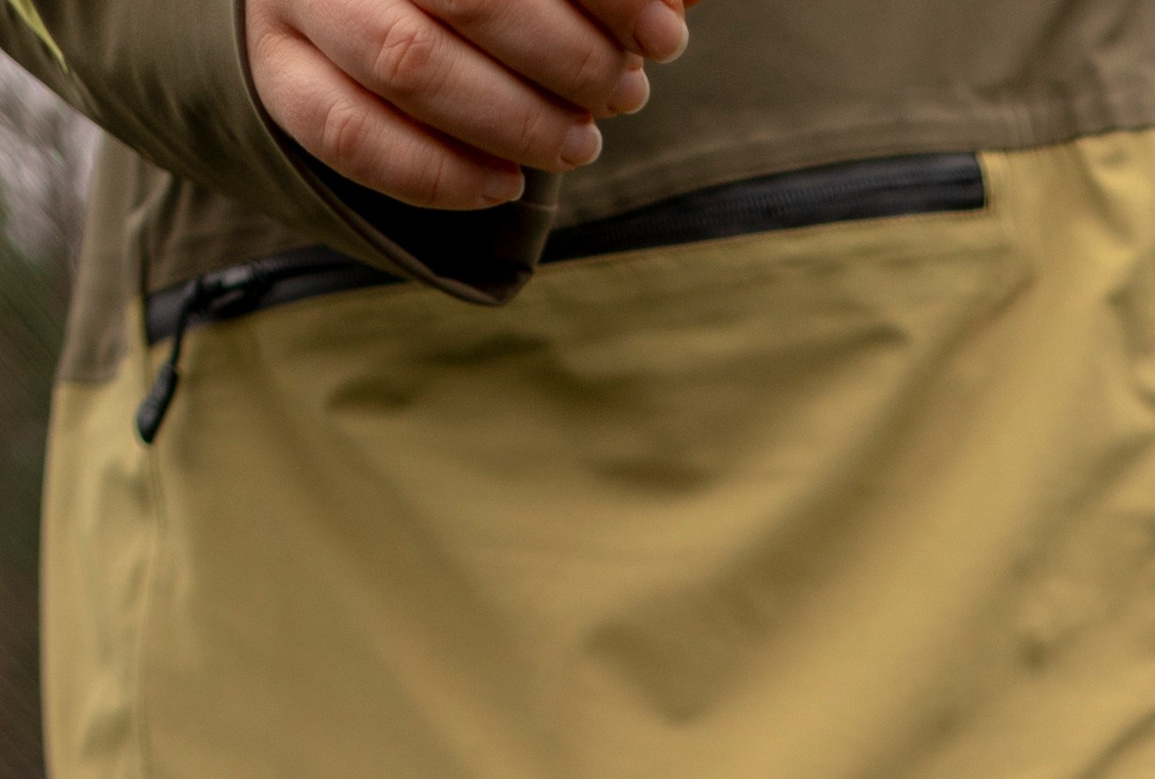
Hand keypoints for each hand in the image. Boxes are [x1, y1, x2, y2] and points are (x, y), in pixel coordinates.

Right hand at [245, 0, 692, 213]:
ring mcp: (299, 0)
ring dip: (516, 122)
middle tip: (626, 93)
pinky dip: (441, 176)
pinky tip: (505, 186)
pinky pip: (355, 138)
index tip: (663, 32)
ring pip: (411, 66)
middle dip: (568, 58)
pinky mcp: (279, 74)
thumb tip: (675, 3)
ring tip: (579, 143)